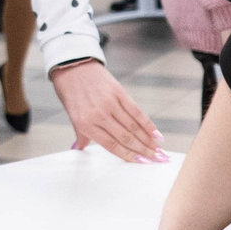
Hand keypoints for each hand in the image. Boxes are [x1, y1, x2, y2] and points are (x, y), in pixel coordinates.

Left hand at [50, 59, 165, 162]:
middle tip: (157, 160)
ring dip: (149, 140)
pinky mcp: (118, 92)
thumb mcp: (72, 115)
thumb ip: (81, 133)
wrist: (71, 66)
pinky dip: (147, 123)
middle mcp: (98, 115)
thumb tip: (79, 148)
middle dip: (144, 151)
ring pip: (133, 126)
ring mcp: (110, 103)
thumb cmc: (70, 91)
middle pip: (126, 138)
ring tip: (159, 150)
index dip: (129, 156)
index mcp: (86, 124)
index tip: (143, 163)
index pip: (112, 145)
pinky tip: (156, 133)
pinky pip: (136, 111)